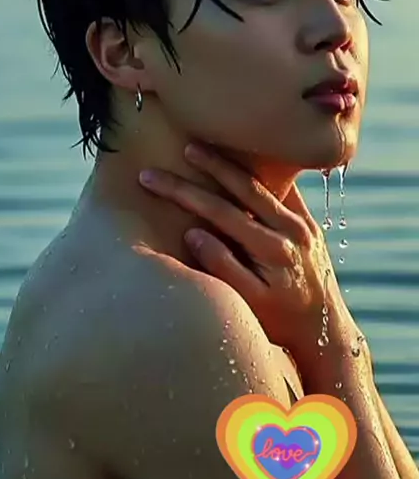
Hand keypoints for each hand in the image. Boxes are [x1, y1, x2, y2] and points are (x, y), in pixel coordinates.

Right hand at [139, 143, 356, 360]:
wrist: (326, 332)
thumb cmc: (282, 323)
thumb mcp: (250, 304)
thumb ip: (222, 267)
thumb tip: (194, 233)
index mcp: (272, 248)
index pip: (219, 211)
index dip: (183, 192)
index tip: (152, 179)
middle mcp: (291, 229)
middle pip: (242, 187)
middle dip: (208, 165)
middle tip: (182, 147)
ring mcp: (304, 224)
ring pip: (263, 184)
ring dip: (233, 165)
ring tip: (207, 149)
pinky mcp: (309, 224)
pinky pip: (284, 191)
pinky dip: (262, 174)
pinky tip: (246, 162)